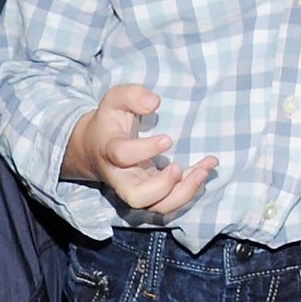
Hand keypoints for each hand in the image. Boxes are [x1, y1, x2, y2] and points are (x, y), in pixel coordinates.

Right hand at [62, 85, 216, 216]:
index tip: (167, 139)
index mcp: (110, 150)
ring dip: (184, 192)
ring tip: (203, 171)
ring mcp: (136, 188)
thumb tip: (154, 103)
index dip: (144, 150)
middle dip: (162, 187)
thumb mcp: (114, 100)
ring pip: (157, 206)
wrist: (94, 149)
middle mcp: (121, 176)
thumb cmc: (109, 122)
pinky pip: (170, 201)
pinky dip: (191, 189)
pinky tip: (206, 169)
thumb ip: (131, 95)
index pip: (122, 156)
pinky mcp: (151, 193)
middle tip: (178, 167)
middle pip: (136, 197)